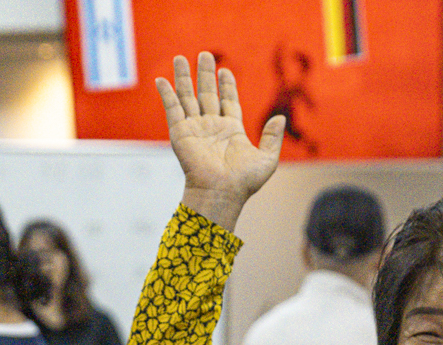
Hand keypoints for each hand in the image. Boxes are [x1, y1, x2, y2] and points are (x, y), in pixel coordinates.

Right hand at [154, 53, 284, 232]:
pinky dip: (167, 94)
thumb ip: (272, 137)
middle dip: (206, 74)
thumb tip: (280, 118)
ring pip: (188, 97)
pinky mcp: (180, 133)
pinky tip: (162, 80)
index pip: (228, 101)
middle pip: (207, 94)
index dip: (227, 85)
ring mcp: (195, 129)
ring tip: (180, 58)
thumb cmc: (244, 182)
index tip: (225, 71)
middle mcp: (212, 127)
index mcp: (231, 130)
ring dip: (184, 78)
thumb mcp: (267, 158)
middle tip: (205, 54)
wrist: (221, 192)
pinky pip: (172, 109)